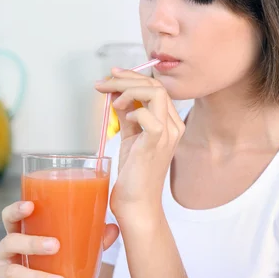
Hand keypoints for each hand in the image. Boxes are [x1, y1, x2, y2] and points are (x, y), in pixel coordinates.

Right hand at [0, 201, 118, 277]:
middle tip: (56, 246)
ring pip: (12, 271)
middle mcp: (4, 253)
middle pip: (11, 241)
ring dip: (37, 277)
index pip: (10, 217)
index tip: (31, 205)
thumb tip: (112, 228)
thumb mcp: (73, 254)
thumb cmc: (55, 272)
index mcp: (19, 235)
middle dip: (32, 243)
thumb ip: (92, 241)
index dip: (16, 210)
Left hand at [95, 69, 184, 223]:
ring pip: (154, 93)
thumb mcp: (131, 137)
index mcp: (170, 123)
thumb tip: (116, 94)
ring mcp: (168, 134)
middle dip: (126, 79)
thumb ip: (128, 115)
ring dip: (128, 90)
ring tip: (113, 101)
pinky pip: (148, 114)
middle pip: (155, 86)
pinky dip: (132, 110)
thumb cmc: (135, 174)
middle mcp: (174, 126)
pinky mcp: (157, 143)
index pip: (156, 87)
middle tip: (104, 83)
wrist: (137, 203)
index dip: (133, 76)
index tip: (112, 75)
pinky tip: (123, 119)